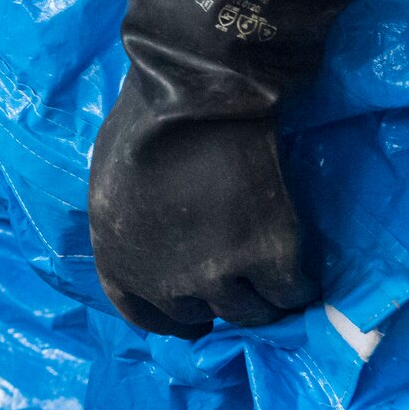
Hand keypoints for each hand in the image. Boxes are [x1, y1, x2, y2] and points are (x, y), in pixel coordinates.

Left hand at [88, 0, 352, 336]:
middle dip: (216, 301)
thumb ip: (127, 225)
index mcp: (115, 254)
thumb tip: (151, 245)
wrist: (194, 92)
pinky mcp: (268, 259)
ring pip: (250, 315)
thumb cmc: (144, 119)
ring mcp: (216, 273)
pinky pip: (292, 294)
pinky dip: (299, 284)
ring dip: (262, 299)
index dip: (169, 314)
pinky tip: (295, 262)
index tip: (193, 308)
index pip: (140, 314)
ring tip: (269, 270)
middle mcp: (161, 276)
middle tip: (237, 278)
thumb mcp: (110, 181)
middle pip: (199, 316)